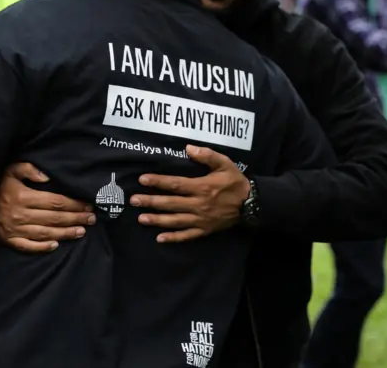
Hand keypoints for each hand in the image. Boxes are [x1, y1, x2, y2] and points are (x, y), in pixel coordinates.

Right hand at [0, 163, 94, 252]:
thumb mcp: (10, 169)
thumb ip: (29, 169)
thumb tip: (48, 177)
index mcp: (24, 197)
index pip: (56, 201)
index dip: (74, 204)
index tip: (88, 204)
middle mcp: (21, 215)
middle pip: (55, 218)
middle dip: (76, 218)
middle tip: (92, 219)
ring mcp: (15, 230)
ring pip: (46, 234)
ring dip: (65, 233)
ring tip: (82, 231)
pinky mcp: (8, 240)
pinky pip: (28, 247)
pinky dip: (42, 248)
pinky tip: (56, 246)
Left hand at [130, 145, 250, 242]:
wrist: (252, 204)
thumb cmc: (235, 181)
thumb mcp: (225, 163)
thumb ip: (207, 155)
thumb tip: (189, 148)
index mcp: (202, 187)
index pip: (176, 184)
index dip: (158, 182)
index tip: (142, 180)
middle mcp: (199, 204)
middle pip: (171, 203)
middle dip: (151, 201)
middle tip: (134, 200)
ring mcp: (201, 219)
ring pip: (175, 221)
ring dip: (157, 220)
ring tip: (141, 219)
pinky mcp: (204, 230)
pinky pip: (187, 236)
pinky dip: (173, 238)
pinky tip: (159, 238)